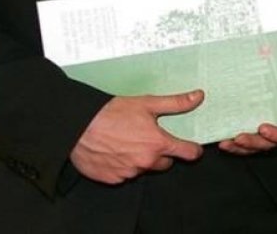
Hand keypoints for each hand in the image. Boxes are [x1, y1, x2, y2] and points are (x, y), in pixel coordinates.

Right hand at [70, 90, 204, 183]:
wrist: (77, 127)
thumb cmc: (111, 113)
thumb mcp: (146, 103)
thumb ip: (176, 103)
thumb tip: (198, 97)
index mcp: (158, 144)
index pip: (188, 153)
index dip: (193, 150)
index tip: (193, 148)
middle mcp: (146, 162)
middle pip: (166, 163)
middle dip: (162, 154)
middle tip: (149, 139)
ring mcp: (129, 173)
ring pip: (144, 169)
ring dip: (141, 159)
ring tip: (127, 142)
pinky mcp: (113, 179)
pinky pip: (125, 175)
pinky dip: (124, 165)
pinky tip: (115, 151)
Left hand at [219, 71, 276, 155]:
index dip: (276, 135)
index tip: (263, 129)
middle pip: (268, 144)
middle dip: (253, 143)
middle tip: (239, 138)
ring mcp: (267, 136)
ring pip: (254, 147)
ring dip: (240, 147)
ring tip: (226, 142)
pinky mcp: (255, 134)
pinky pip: (245, 144)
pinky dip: (234, 145)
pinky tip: (223, 141)